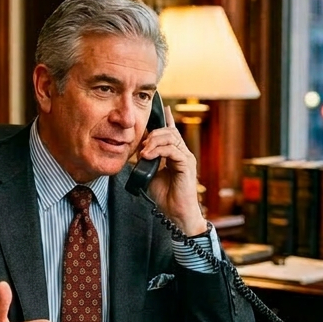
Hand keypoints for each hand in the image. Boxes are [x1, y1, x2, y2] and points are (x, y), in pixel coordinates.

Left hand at [139, 105, 207, 236]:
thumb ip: (145, 160)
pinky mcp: (187, 165)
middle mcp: (183, 153)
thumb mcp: (149, 174)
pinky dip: (158, 151)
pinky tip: (148, 156)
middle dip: (153, 133)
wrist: (176, 213)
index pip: (171, 131)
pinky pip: (173, 150)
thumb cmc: (165, 196)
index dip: (166, 119)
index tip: (160, 107)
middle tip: (141, 144)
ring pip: (171, 137)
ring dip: (154, 141)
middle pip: (169, 131)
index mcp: (175, 153)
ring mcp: (186, 158)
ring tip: (143, 151)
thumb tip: (135, 150)